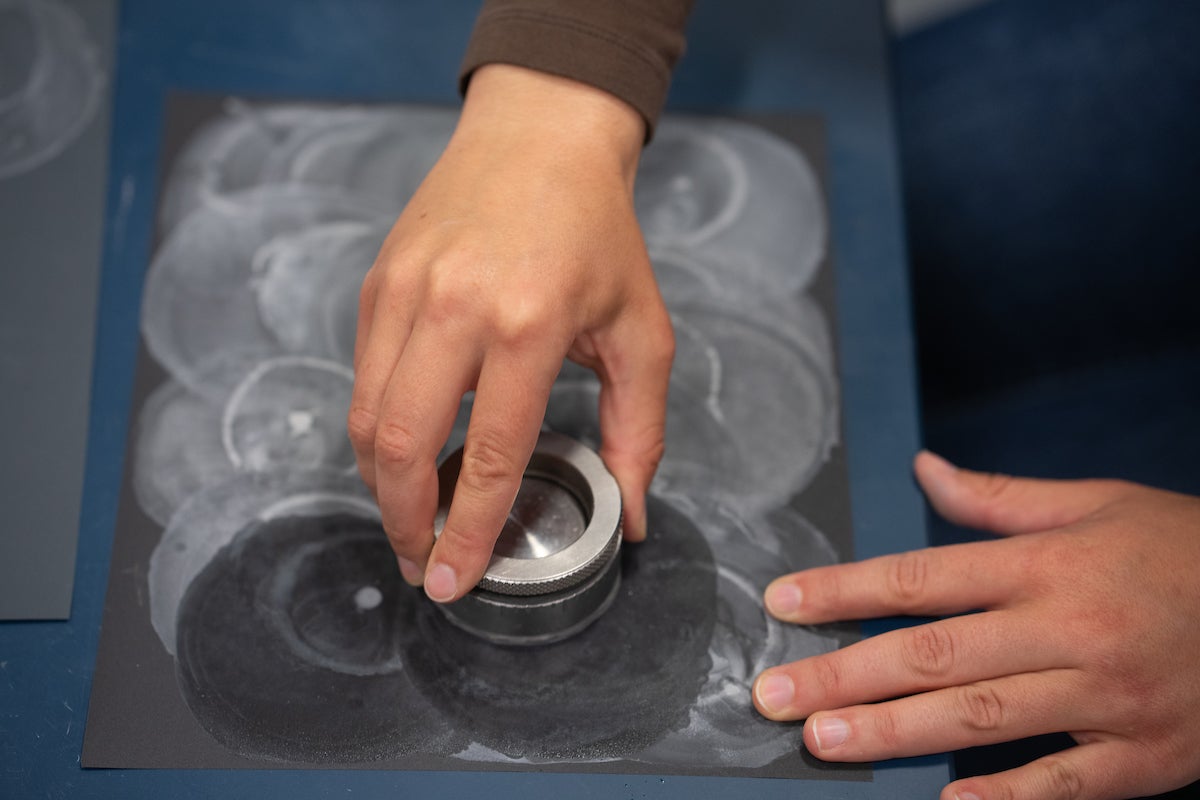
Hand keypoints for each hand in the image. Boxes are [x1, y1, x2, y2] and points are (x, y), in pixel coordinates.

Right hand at [348, 64, 673, 602]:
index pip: (486, 455)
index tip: (456, 582)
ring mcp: (405, 291)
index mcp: (528, 324)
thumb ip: (641, 431)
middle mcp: (455, 307)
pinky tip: (403, 454)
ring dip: (379, 485)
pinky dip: (373, 429)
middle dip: (404, 523)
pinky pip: (362, 375)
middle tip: (422, 565)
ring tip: (409, 520)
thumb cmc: (599, 235)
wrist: (540, 137)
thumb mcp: (643, 331)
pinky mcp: (378, 281)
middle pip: (400, 445)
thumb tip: (632, 519)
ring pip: (365, 416)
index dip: (467, 532)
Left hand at [752, 451, 1199, 799]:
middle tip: (774, 695)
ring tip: (824, 743)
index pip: (924, 576)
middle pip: (935, 653)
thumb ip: (999, 499)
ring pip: (982, 716)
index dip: (846, 590)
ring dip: (895, 732)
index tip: (784, 604)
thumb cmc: (1181, 549)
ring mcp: (1107, 695)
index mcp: (1049, 564)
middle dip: (844, 674)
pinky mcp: (1145, 755)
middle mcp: (1069, 628)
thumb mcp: (1095, 504)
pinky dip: (1006, 798)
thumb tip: (922, 470)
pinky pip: (1065, 783)